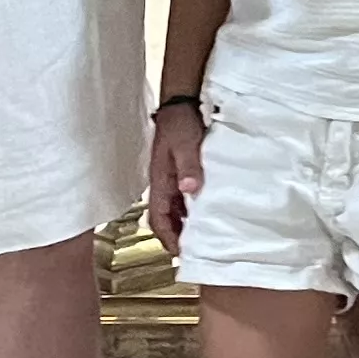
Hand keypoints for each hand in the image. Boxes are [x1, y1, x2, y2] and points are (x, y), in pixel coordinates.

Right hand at [145, 103, 204, 248]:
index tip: (179, 253)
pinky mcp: (178, 172)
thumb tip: (188, 189)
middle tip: (192, 251)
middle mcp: (162, 184)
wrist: (179, 104)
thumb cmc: (181, 124)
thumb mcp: (186, 144)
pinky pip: (180, 199)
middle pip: (163, 218)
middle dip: (174, 236)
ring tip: (198, 238)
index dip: (166, 237)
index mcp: (160, 181)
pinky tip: (201, 213)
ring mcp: (169, 178)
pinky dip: (188, 210)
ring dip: (181, 224)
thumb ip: (188, 166)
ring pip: (171, 210)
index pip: (157, 218)